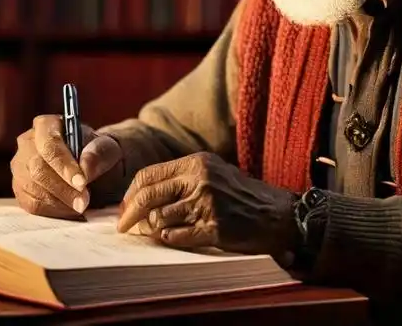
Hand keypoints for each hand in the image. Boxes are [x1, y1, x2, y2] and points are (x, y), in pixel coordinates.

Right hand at [10, 115, 122, 218]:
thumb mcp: (110, 148)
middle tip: (85, 202)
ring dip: (60, 203)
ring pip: (33, 190)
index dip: (64, 166)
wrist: (95, 169)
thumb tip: (85, 168)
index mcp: (46, 125)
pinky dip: (53, 211)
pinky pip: (31, 205)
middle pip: (38, 170)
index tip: (82, 183)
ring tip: (81, 205)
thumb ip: (101, 153)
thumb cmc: (100, 154)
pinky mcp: (21, 190)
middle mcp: (27, 143)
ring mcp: (20, 168)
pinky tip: (70, 209)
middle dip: (63, 189)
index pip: (49, 145)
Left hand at [116, 152, 298, 257]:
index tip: (124, 208)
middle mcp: (200, 179)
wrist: (278, 215)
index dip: (130, 194)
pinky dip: (168, 239)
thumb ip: (181, 180)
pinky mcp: (214, 228)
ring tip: (150, 234)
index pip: (148, 175)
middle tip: (122, 227)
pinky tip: (171, 238)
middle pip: (148, 196)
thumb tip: (142, 196)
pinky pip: (176, 237)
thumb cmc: (243, 196)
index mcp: (196, 163)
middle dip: (129, 214)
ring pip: (159, 218)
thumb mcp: (213, 173)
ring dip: (150, 229)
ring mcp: (207, 204)